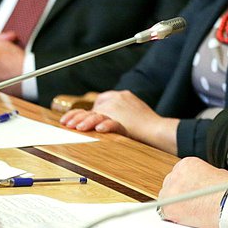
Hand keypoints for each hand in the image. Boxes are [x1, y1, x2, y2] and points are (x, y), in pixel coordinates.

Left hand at [60, 90, 178, 152]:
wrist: (160, 130)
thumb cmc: (147, 126)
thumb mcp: (131, 113)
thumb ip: (116, 113)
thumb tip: (100, 120)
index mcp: (122, 96)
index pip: (99, 101)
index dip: (85, 111)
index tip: (76, 119)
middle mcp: (120, 100)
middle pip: (94, 108)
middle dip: (79, 116)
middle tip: (67, 123)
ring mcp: (123, 109)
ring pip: (99, 115)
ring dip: (87, 121)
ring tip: (78, 128)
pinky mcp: (128, 121)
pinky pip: (114, 123)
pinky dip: (107, 125)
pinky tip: (100, 130)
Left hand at [158, 157, 227, 227]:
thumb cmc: (227, 190)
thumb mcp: (216, 173)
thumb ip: (202, 176)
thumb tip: (200, 183)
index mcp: (187, 164)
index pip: (179, 173)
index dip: (186, 184)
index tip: (191, 191)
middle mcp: (175, 174)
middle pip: (170, 184)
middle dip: (178, 193)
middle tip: (190, 201)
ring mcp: (169, 191)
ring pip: (165, 198)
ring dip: (174, 204)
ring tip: (189, 210)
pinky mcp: (168, 208)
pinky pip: (164, 212)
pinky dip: (172, 216)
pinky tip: (184, 218)